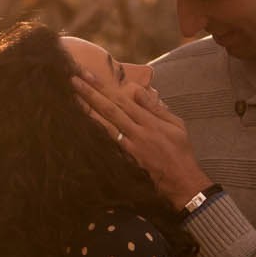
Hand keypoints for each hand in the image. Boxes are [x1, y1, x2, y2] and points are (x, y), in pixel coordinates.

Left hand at [70, 72, 210, 208]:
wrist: (182, 181)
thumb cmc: (181, 150)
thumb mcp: (175, 124)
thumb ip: (155, 107)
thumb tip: (137, 89)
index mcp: (150, 121)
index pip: (123, 99)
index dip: (104, 87)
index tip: (88, 75)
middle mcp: (138, 132)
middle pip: (110, 109)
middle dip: (91, 93)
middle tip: (73, 80)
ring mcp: (131, 147)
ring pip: (105, 126)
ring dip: (88, 111)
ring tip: (73, 98)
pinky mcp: (127, 161)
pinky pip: (109, 144)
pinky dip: (96, 134)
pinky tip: (82, 126)